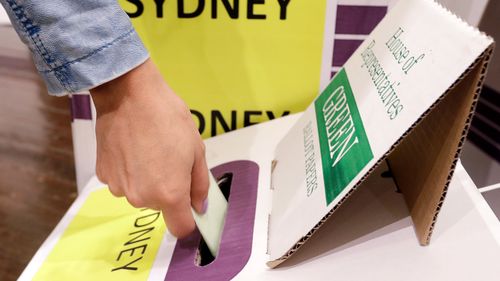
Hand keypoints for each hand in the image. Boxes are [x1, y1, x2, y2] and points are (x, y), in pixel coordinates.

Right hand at [90, 59, 208, 237]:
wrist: (129, 95)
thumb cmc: (166, 118)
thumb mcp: (196, 150)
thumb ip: (200, 184)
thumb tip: (199, 205)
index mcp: (169, 194)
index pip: (180, 227)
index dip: (188, 218)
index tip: (190, 206)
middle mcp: (142, 198)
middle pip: (160, 206)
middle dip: (169, 189)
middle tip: (170, 159)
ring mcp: (120, 187)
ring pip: (141, 193)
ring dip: (147, 179)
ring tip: (151, 150)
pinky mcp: (104, 175)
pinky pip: (124, 181)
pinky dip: (130, 170)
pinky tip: (134, 148)